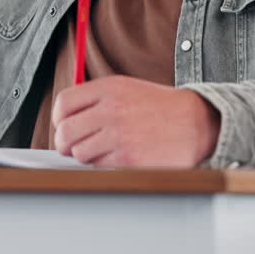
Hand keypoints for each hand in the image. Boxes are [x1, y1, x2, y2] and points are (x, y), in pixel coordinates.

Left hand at [51, 76, 221, 167]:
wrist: (196, 123)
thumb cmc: (160, 108)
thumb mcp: (127, 88)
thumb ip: (96, 98)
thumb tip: (65, 118)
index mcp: (108, 88)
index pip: (64, 103)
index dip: (58, 118)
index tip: (62, 125)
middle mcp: (110, 110)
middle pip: (65, 131)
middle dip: (64, 142)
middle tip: (71, 146)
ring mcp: (118, 135)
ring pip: (79, 152)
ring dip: (85, 155)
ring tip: (102, 150)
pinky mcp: (126, 158)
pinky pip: (97, 166)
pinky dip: (102, 165)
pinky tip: (118, 156)